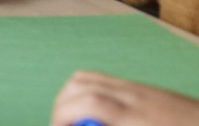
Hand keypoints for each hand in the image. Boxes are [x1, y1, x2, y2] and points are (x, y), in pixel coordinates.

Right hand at [50, 70, 198, 124]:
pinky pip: (101, 80)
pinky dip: (84, 91)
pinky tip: (91, 112)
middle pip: (80, 85)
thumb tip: (90, 124)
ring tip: (70, 118)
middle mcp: (132, 96)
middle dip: (60, 106)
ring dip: (69, 96)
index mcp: (135, 116)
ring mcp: (135, 88)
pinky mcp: (139, 88)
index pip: (88, 103)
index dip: (63, 116)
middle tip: (59, 125)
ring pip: (87, 78)